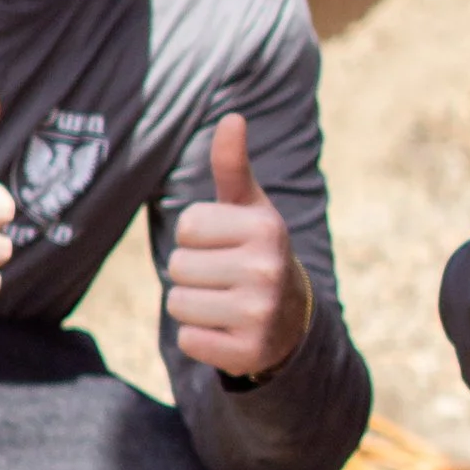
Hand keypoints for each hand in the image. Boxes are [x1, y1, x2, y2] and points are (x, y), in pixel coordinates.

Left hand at [166, 113, 311, 378]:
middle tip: (224, 279)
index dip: (197, 238)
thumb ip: (233, 166)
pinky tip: (227, 331)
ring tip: (224, 303)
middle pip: (178, 266)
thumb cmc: (255, 252)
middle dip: (192, 273)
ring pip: (178, 304)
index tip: (225, 246)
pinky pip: (188, 339)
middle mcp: (267, 269)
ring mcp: (260, 314)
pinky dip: (200, 338)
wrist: (291, 320)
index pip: (187, 226)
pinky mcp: (248, 352)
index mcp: (266, 227)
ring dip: (192, 306)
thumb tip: (232, 117)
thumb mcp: (249, 209)